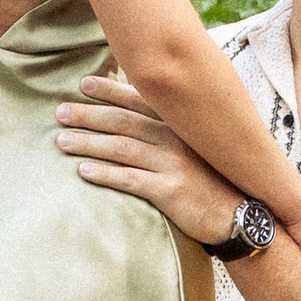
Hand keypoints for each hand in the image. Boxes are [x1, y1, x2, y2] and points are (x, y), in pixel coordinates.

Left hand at [54, 73, 243, 243]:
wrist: (241, 217)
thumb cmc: (216, 181)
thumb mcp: (200, 147)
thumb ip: (173, 130)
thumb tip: (140, 117)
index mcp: (181, 124)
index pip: (139, 100)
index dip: (110, 90)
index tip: (83, 84)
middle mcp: (176, 138)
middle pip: (123, 122)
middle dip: (89, 115)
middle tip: (60, 112)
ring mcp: (173, 163)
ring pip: (122, 148)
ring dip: (88, 143)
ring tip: (62, 140)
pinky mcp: (170, 191)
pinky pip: (130, 179)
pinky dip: (104, 174)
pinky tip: (83, 172)